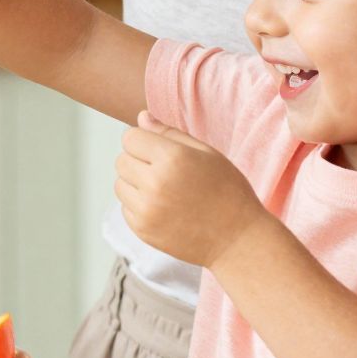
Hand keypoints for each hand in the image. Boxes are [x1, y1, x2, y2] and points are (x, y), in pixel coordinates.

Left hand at [115, 113, 272, 269]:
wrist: (237, 239)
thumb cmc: (228, 192)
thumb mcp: (207, 153)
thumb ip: (169, 133)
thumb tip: (141, 118)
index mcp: (172, 158)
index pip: (130, 137)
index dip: (144, 140)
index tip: (159, 150)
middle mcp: (154, 183)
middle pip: (121, 160)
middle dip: (138, 160)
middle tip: (165, 171)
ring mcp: (146, 210)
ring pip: (120, 183)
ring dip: (135, 183)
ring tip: (164, 190)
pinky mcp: (142, 230)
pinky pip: (125, 207)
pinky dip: (139, 205)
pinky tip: (164, 207)